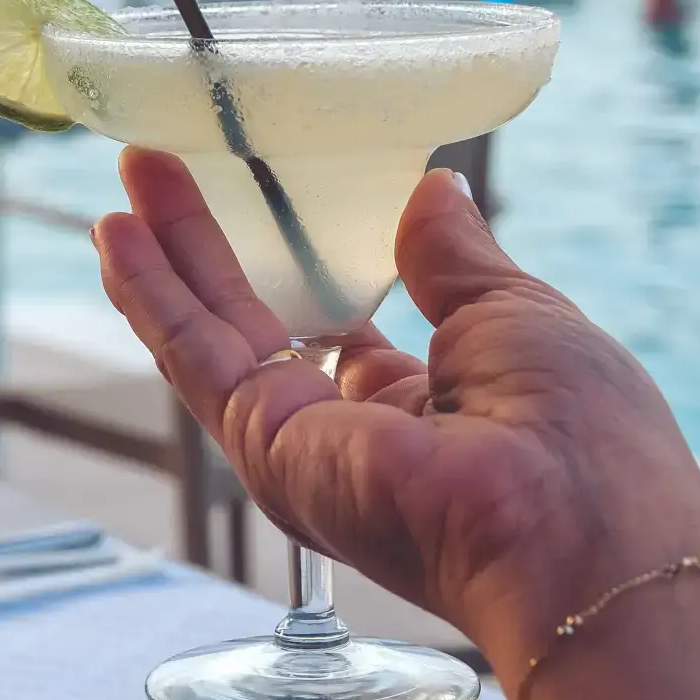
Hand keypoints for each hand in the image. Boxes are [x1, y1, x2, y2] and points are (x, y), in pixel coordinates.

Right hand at [93, 149, 699, 682]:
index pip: (335, 330)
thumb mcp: (516, 316)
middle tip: (162, 166)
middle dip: (206, 242)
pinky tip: (117, 234)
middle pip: (254, 319)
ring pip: (209, 333)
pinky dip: (151, 291)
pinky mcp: (265, 446)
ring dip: (164, 254)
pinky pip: (193, 355)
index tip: (265, 197)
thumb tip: (433, 188)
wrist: (578, 533)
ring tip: (128, 176)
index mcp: (421, 408)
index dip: (294, 261)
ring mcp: (298, 445)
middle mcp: (346, 434)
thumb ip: (455, 259)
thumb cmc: (582, 434)